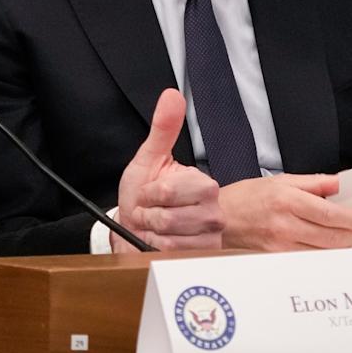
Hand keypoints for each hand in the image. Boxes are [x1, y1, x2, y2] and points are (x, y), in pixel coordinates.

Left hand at [114, 89, 223, 251]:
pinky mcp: (202, 257)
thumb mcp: (149, 158)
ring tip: (153, 224)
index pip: (167, 191)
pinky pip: (169, 253)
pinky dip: (155, 247)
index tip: (150, 192)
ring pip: (168, 236)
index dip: (148, 193)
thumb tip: (172, 95)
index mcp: (204, 184)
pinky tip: (158, 240)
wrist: (138, 226)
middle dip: (147, 214)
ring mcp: (210, 236)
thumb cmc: (144, 192)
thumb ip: (163, 127)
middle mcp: (213, 210)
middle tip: (150, 210)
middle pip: (167, 217)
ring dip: (150, 231)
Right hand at [220, 174, 351, 250]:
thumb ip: (313, 182)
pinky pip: (311, 258)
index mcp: (287, 201)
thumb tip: (337, 183)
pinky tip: (331, 245)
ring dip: (344, 245)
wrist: (220, 217)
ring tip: (351, 235)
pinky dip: (326, 253)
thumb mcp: (279, 180)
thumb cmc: (245, 197)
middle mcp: (285, 225)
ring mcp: (282, 244)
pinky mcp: (279, 256)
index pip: (330, 214)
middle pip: (333, 237)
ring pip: (325, 251)